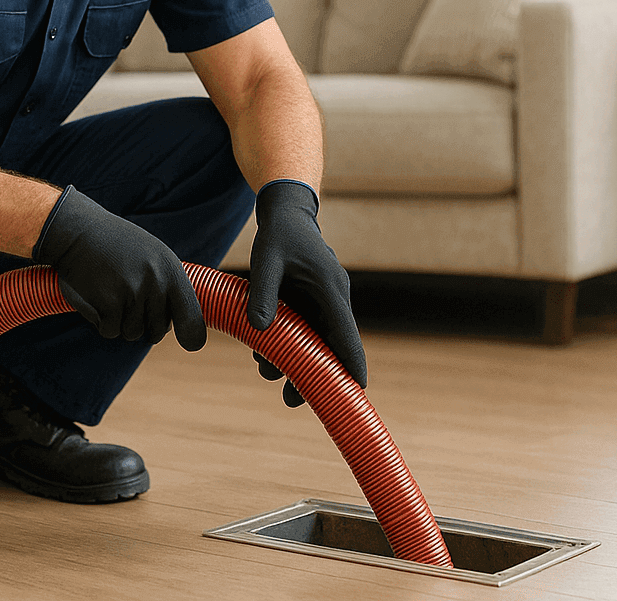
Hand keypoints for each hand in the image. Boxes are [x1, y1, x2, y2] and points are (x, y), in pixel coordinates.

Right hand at [34, 187, 206, 350]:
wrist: (78, 233)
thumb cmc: (117, 247)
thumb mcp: (152, 257)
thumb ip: (169, 287)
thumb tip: (190, 330)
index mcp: (172, 271)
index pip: (192, 317)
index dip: (192, 336)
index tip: (191, 344)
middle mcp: (157, 284)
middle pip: (156, 332)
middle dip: (141, 323)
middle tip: (125, 296)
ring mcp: (133, 294)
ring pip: (132, 333)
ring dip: (118, 321)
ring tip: (109, 290)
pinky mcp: (109, 305)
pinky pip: (110, 331)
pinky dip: (100, 321)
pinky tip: (96, 295)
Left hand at [247, 180, 366, 405]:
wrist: (288, 215)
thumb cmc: (279, 235)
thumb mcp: (266, 260)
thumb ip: (263, 294)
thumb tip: (259, 330)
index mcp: (330, 288)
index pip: (346, 333)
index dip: (352, 363)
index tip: (357, 390)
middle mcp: (334, 298)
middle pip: (332, 345)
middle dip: (316, 374)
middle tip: (290, 400)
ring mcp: (325, 301)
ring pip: (318, 341)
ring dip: (297, 361)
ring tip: (265, 371)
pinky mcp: (313, 302)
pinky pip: (307, 330)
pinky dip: (292, 345)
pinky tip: (265, 355)